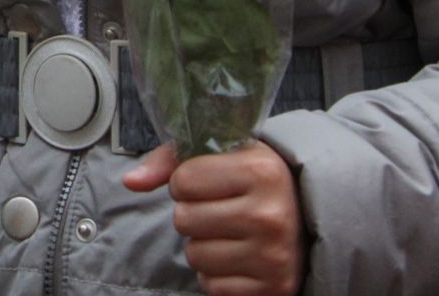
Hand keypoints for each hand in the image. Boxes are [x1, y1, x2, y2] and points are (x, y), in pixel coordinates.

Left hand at [125, 141, 305, 295]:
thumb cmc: (252, 181)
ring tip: (229, 232)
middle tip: (218, 210)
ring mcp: (273, 256)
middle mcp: (270, 214)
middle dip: (192, 214)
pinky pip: (212, 285)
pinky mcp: (273, 288)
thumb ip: (169, 161)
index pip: (183, 181)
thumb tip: (130, 182)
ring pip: (194, 255)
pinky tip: (238, 256)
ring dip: (202, 245)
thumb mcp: (220, 155)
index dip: (185, 182)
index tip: (208, 183)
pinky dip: (216, 273)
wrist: (309, 218)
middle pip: (184, 219)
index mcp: (260, 171)